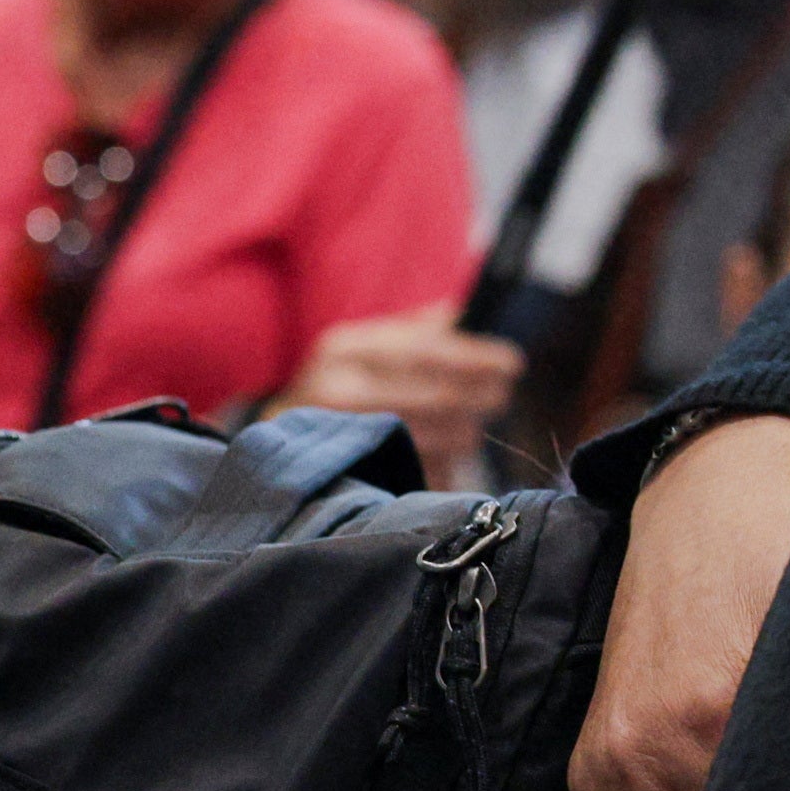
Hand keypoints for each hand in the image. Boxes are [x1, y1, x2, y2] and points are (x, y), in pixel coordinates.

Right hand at [281, 307, 527, 483]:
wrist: (277, 436)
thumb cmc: (338, 384)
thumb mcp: (365, 345)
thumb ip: (417, 328)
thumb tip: (469, 313)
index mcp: (347, 348)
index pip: (427, 351)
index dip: (476, 358)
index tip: (512, 363)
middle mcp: (339, 390)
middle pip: (436, 398)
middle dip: (480, 398)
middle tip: (501, 397)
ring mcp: (344, 438)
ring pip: (435, 439)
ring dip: (464, 435)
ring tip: (469, 429)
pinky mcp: (354, 477)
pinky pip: (420, 473)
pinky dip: (442, 468)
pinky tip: (444, 459)